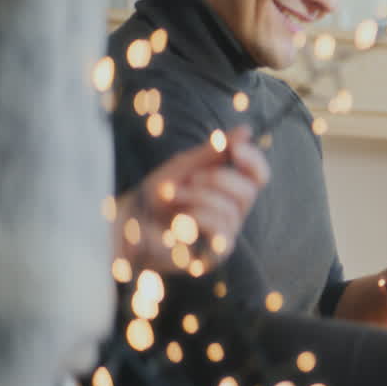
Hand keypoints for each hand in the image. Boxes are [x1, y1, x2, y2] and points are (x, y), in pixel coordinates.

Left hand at [115, 125, 269, 272]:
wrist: (128, 224)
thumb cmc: (155, 196)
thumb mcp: (185, 166)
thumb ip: (216, 150)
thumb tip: (247, 131)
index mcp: (229, 192)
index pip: (259, 177)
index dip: (254, 161)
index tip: (236, 149)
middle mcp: (232, 214)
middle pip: (248, 192)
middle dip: (218, 179)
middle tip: (191, 179)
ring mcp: (225, 235)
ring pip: (231, 210)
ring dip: (197, 197)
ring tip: (172, 197)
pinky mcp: (215, 254)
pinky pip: (221, 230)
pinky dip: (198, 216)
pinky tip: (179, 219)